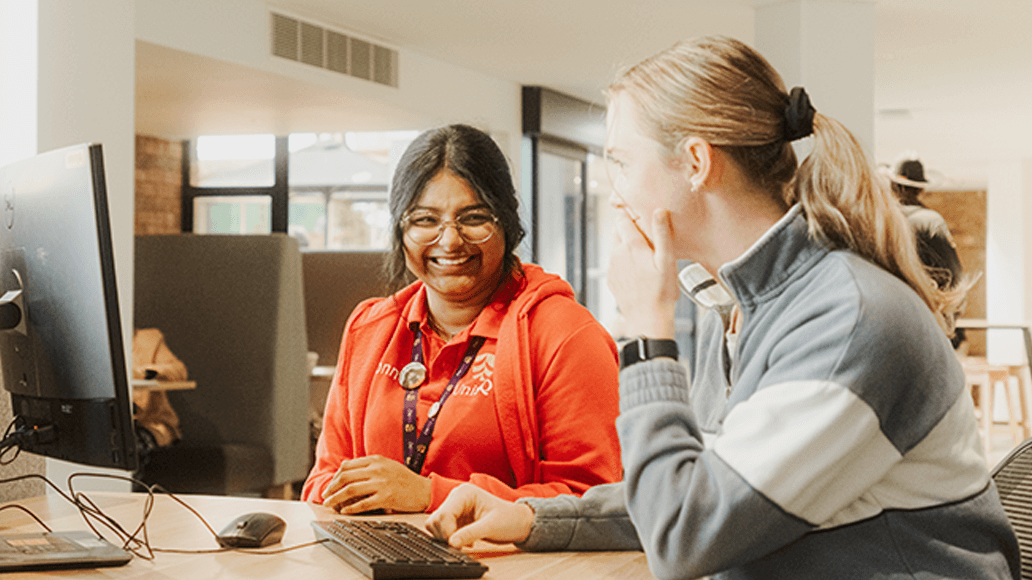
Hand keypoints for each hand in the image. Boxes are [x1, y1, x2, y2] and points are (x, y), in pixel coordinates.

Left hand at [321, 455, 430, 513]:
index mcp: (376, 460)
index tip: (330, 485)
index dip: (335, 477)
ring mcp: (381, 483)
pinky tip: (345, 511)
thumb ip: (368, 465)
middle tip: (325, 496)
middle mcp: (377, 469)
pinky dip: (351, 508)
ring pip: (350, 490)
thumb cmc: (405, 479)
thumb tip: (345, 466)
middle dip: (331, 488)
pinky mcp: (386, 498)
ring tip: (329, 504)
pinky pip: (362, 504)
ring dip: (336, 498)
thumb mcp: (386, 465)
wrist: (424, 490)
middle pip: (345, 477)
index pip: (347, 466)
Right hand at [424, 484, 534, 548]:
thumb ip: (470, 534)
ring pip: (435, 525)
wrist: (518, 523)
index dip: (447, 531)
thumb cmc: (509, 519)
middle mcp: (457, 497)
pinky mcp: (455, 518)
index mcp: (465, 492)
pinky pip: (442, 530)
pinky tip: (466, 540)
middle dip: (445, 535)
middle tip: (462, 543)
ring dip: (447, 537)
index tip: (456, 543)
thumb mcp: (490, 527)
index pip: (444, 513)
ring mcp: (455, 508)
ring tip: (466, 540)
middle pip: (436, 519)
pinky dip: (450, 538)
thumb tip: (451, 542)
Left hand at [608, 208, 678, 338]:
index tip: (637, 211)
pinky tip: (638, 270)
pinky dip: (624, 261)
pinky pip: (616, 263)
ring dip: (626, 245)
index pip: (622, 219)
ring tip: (644, 253)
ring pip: (616, 247)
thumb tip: (659, 211)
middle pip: (617, 231)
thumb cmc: (661, 292)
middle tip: (644, 232)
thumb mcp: (667, 261)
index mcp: (631, 246)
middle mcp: (616, 254)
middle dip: (628, 228)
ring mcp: (612, 267)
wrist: (648, 320)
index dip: (629, 212)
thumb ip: (662, 234)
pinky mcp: (611, 279)